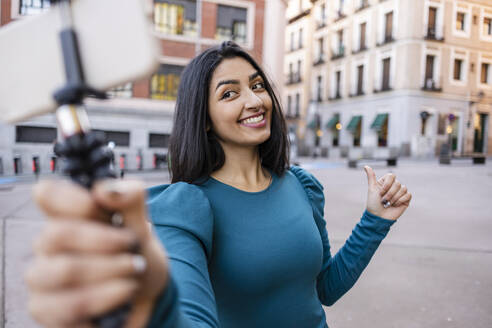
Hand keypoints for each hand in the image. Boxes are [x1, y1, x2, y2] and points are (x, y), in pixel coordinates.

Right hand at [26, 179, 168, 327]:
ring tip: (134, 272)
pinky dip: (106, 298)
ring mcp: (42, 278)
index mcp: (66, 215)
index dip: (72, 198)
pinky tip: (124, 293)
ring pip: (65, 270)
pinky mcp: (46, 310)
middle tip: (132, 247)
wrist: (146, 293)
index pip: (46, 193)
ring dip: (111, 270)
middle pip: (58, 234)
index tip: (102, 208)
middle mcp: (47, 244)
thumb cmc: (135, 253)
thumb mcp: (142, 223)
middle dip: (106, 241)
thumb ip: (130, 198)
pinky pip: (69, 306)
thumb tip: (105, 190)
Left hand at [363, 166, 411, 220]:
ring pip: (403, 188)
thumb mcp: (372, 189)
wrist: (378, 217)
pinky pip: (408, 195)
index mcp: (386, 183)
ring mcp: (400, 193)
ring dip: (394, 198)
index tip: (380, 192)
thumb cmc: (373, 204)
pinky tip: (395, 205)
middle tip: (384, 201)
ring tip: (389, 204)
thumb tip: (366, 166)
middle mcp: (394, 186)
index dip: (387, 184)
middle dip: (389, 193)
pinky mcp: (406, 200)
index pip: (392, 176)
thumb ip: (371, 177)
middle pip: (397, 183)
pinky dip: (400, 200)